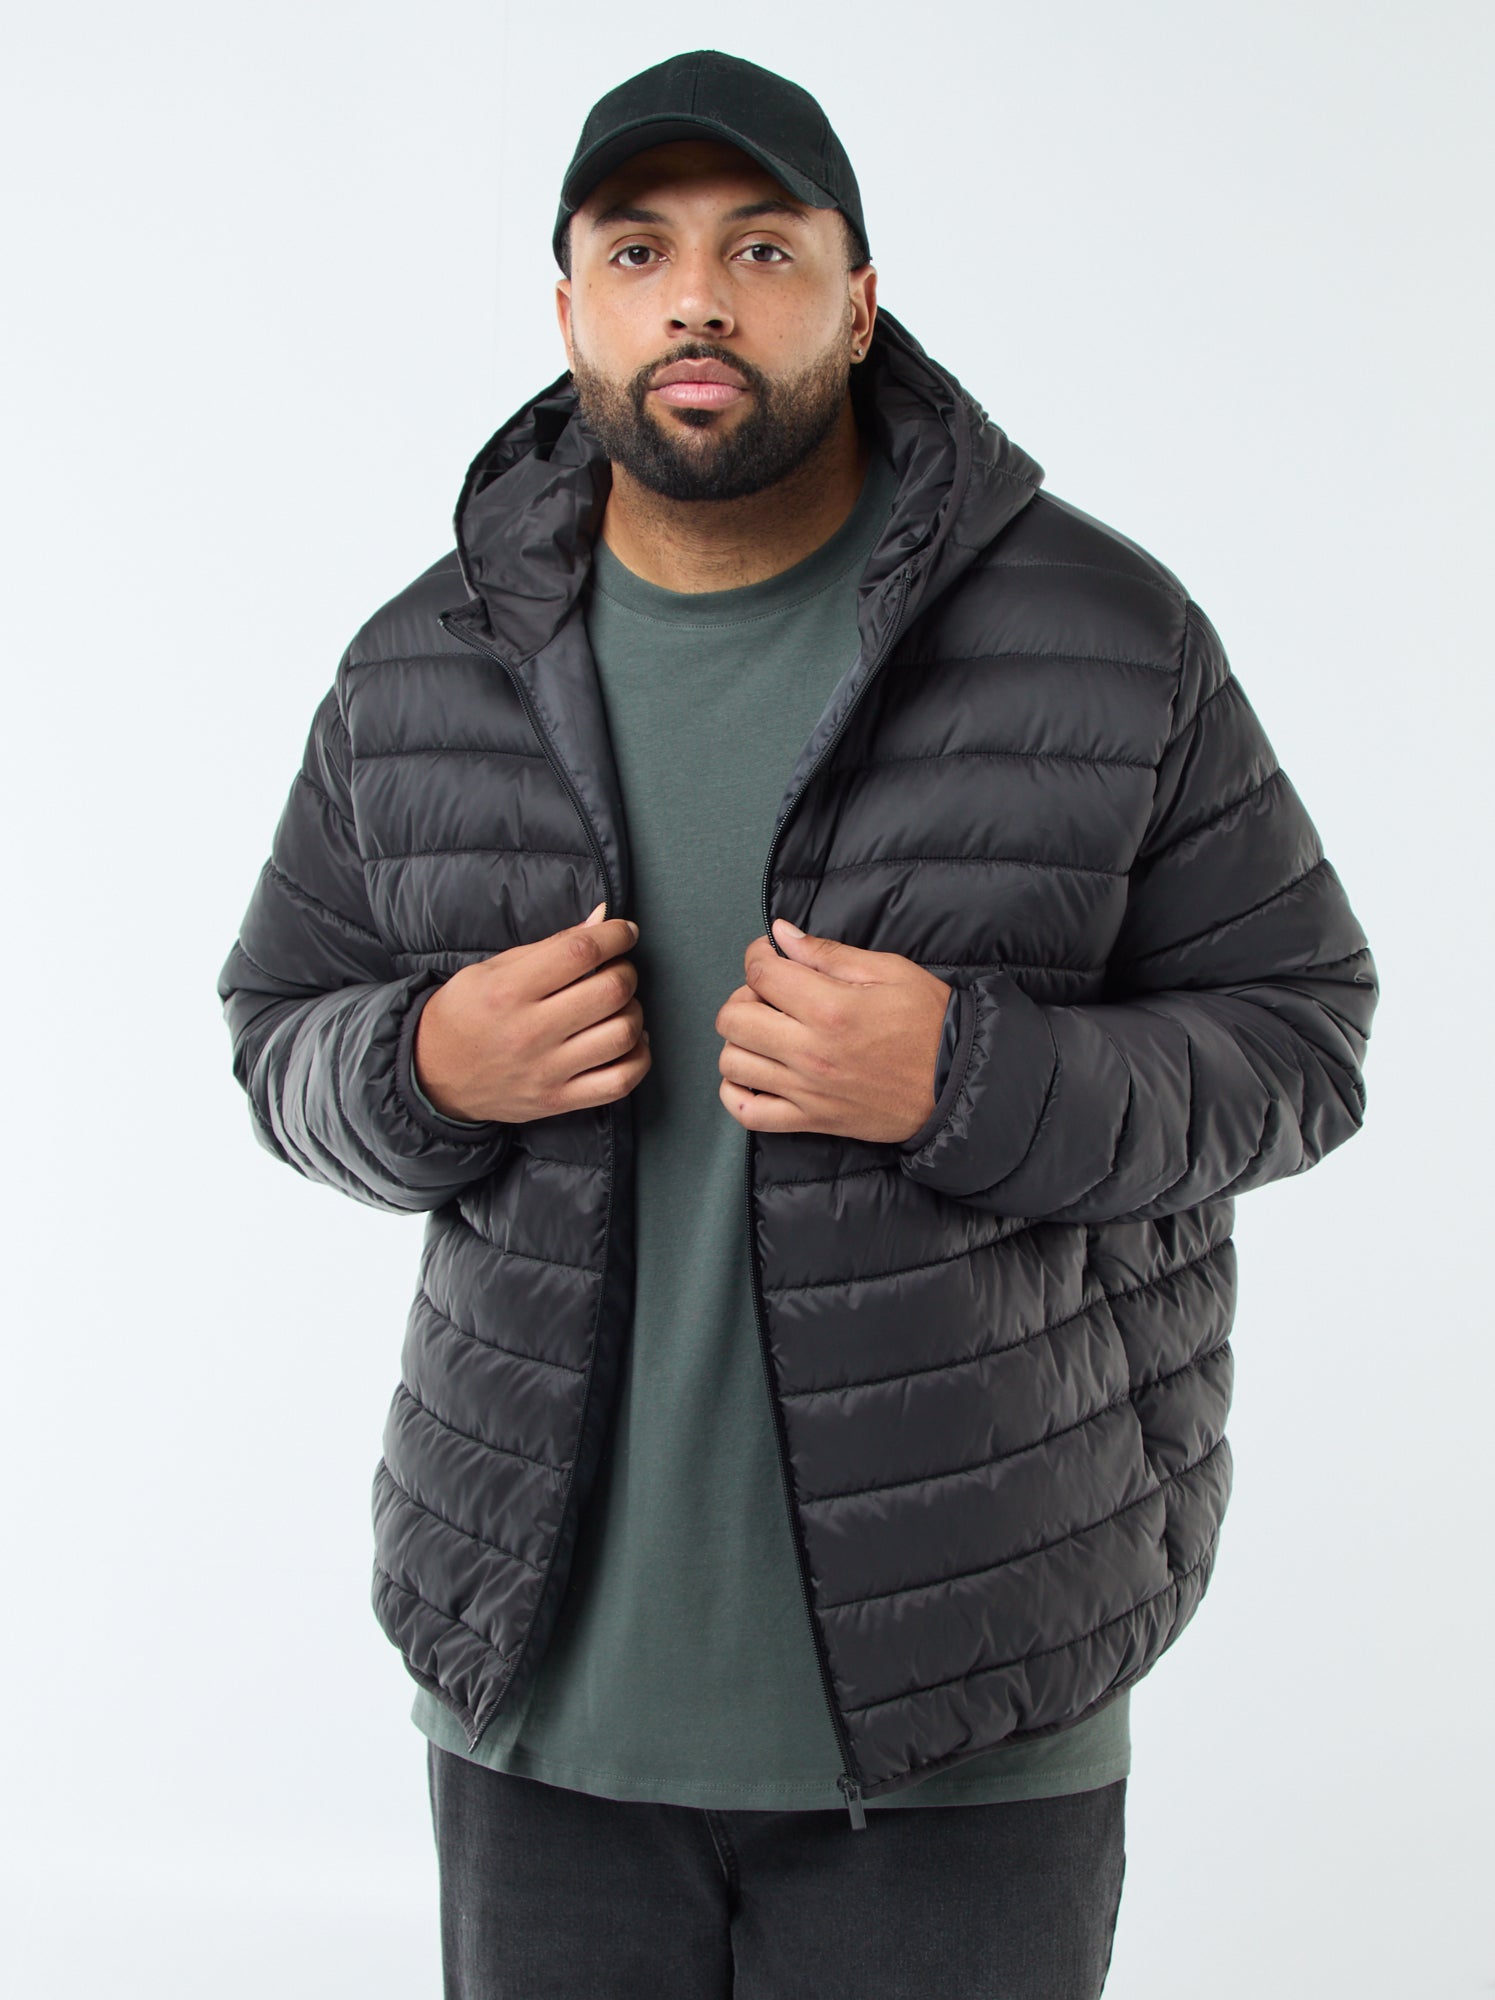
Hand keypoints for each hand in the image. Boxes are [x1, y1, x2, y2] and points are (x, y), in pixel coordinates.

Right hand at [413, 902, 650, 1122]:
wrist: (432, 1074)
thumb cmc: (466, 1013)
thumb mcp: (494, 969)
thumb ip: (552, 944)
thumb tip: (602, 919)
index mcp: (509, 991)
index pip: (581, 952)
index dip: (615, 935)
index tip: (624, 932)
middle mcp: (529, 1032)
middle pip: (610, 991)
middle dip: (626, 971)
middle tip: (617, 969)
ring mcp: (546, 1071)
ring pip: (622, 1035)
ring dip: (634, 1012)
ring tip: (620, 1006)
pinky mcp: (558, 1100)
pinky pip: (620, 1082)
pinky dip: (638, 1058)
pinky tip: (629, 1042)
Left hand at [715, 919, 951, 1141]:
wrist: (958, 1081)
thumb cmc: (929, 1022)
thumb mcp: (888, 971)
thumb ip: (827, 953)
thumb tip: (781, 934)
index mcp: (831, 1008)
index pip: (759, 974)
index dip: (758, 956)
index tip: (771, 957)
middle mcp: (811, 1052)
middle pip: (733, 1019)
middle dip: (743, 997)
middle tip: (768, 996)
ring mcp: (808, 1091)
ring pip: (733, 1063)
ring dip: (740, 1041)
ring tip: (766, 1033)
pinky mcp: (812, 1121)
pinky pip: (748, 1113)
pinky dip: (735, 1093)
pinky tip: (751, 1074)